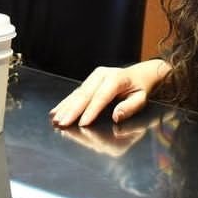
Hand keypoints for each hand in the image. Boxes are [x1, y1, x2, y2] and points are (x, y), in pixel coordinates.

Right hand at [50, 59, 168, 126]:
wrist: (140, 74)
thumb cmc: (141, 89)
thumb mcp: (142, 98)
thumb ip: (130, 107)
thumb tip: (116, 116)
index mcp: (117, 78)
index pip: (102, 96)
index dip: (92, 111)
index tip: (83, 124)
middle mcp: (102, 75)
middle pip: (85, 95)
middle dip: (72, 111)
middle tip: (62, 123)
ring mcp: (94, 77)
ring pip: (77, 93)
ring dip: (65, 107)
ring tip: (55, 119)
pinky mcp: (88, 81)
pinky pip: (75, 93)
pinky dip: (65, 103)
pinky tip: (55, 111)